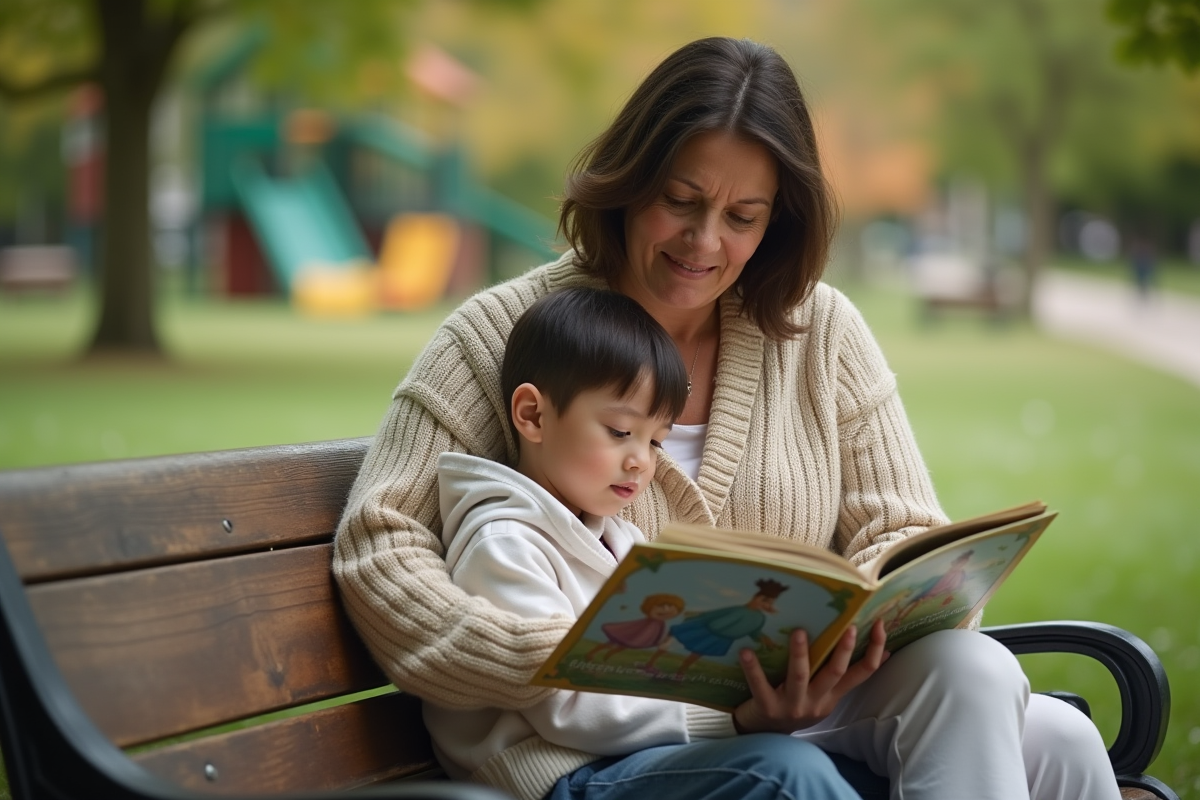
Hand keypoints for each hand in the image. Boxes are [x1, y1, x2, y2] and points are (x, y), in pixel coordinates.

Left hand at [732, 618, 889, 733]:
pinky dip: (753, 668)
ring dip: (800, 654)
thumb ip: (836, 675)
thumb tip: (861, 648)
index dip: (875, 652)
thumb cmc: (793, 705)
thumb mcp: (820, 695)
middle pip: (834, 673)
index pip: (862, 674)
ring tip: (799, 631)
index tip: (881, 626)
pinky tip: (746, 651)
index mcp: (832, 696)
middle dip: (843, 650)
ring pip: (800, 677)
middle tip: (849, 627)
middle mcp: (816, 702)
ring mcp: (792, 706)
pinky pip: (760, 685)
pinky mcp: (767, 707)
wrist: (764, 735)